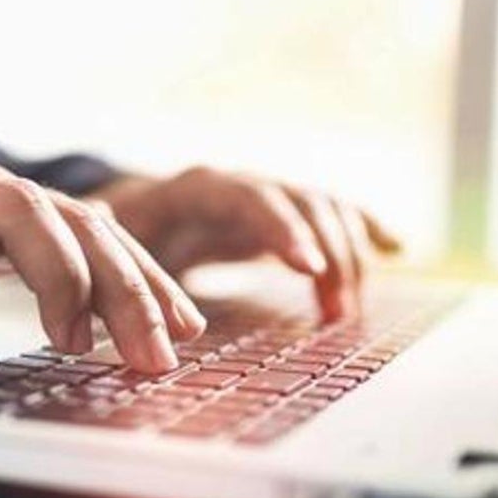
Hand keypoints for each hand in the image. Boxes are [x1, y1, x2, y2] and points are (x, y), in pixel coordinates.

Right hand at [0, 161, 206, 372]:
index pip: (96, 235)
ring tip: (75, 342)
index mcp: (2, 211)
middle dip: (128, 290)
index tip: (188, 331)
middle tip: (158, 354)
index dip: (147, 280)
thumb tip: (92, 331)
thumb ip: (12, 285)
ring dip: (63, 279)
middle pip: (77, 224)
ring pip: (24, 213)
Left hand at [87, 168, 400, 320]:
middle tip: (338, 312)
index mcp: (195, 189)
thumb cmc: (120, 233)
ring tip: (346, 312)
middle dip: (327, 253)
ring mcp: (267, 198)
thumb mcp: (110, 241)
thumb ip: (115, 245)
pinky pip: (333, 214)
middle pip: (299, 201)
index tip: (310, 269)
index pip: (247, 196)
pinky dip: (364, 228)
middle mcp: (240, 186)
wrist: (131, 214)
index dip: (282, 228)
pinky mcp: (285, 218)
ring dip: (346, 256)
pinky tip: (396, 247)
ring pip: (322, 208)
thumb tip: (100, 235)